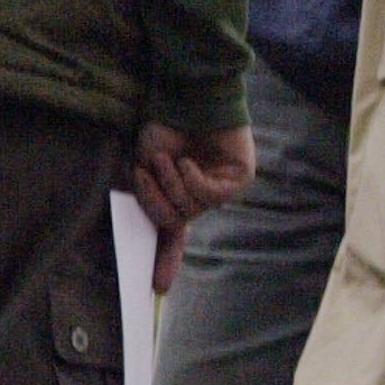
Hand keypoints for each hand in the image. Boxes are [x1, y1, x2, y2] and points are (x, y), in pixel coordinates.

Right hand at [132, 120, 255, 291]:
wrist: (186, 96)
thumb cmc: (163, 125)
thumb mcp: (144, 166)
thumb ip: (146, 196)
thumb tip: (144, 221)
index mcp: (177, 192)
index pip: (172, 234)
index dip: (165, 259)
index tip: (158, 287)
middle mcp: (200, 193)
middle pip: (172, 220)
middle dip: (156, 197)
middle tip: (148, 169)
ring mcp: (221, 186)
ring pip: (190, 209)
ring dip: (172, 182)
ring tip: (170, 157)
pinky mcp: (240, 177)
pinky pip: (211, 197)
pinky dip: (194, 180)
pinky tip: (189, 162)